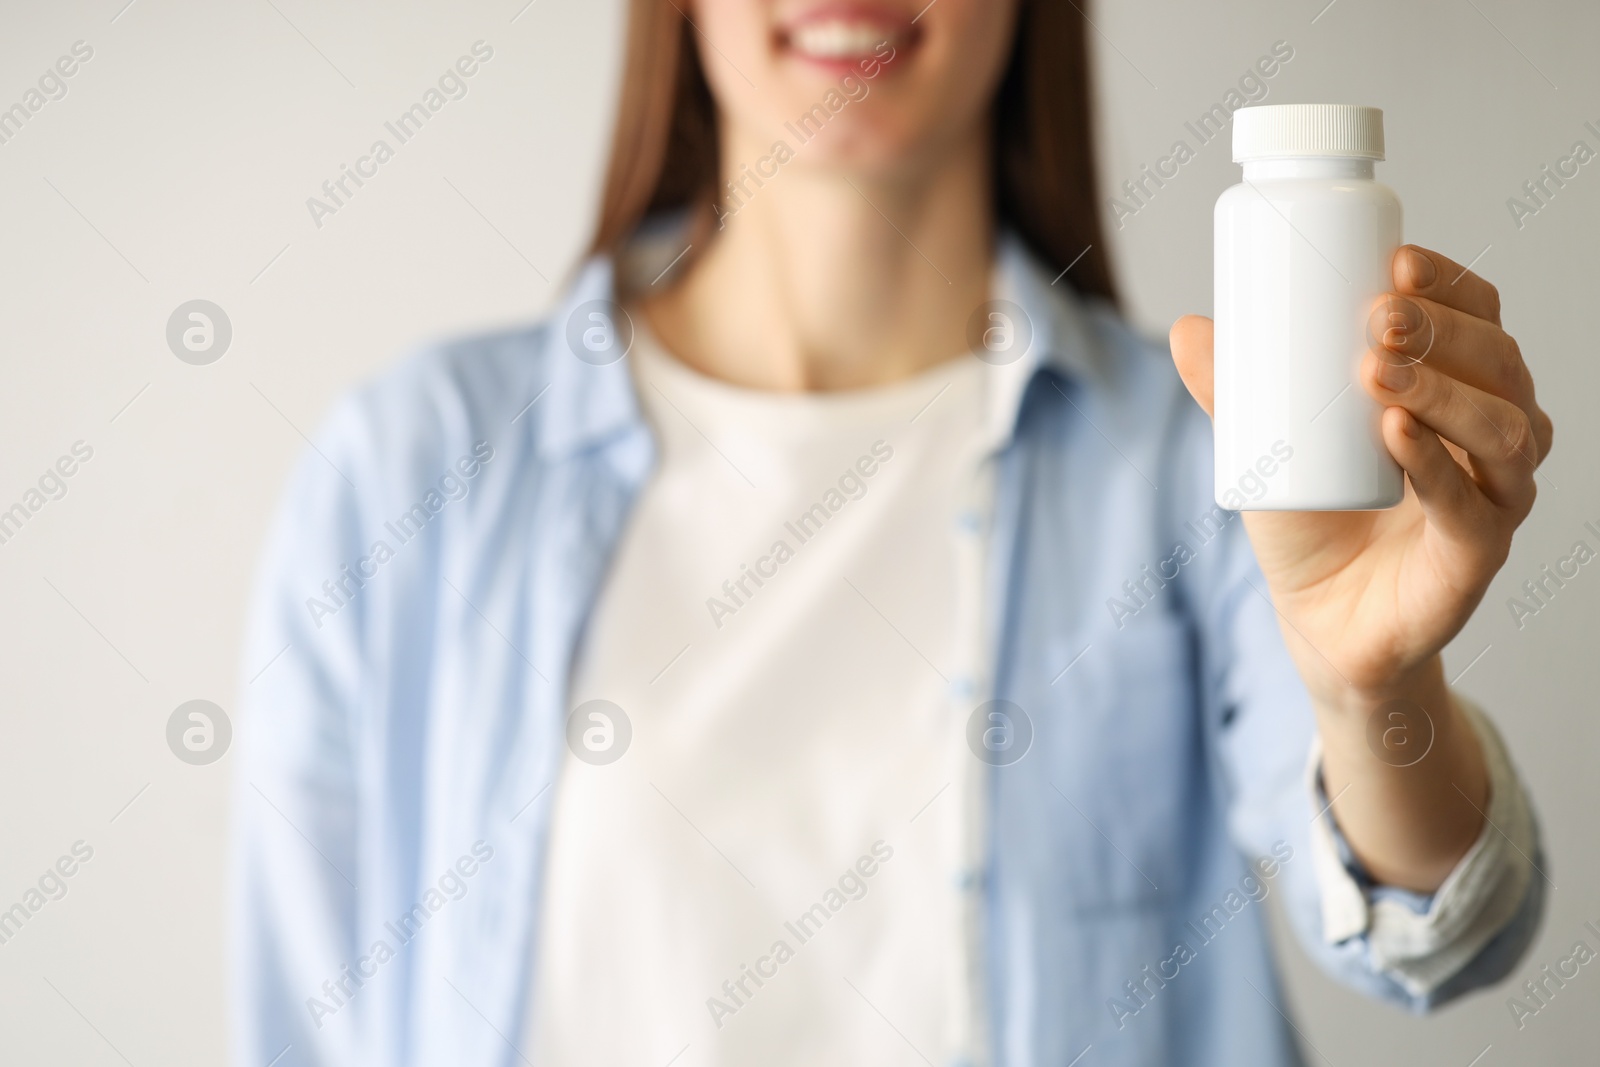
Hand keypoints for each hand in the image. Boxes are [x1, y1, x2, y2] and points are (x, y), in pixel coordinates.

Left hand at [1170, 245, 1552, 889]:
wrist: (1319, 620)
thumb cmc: (1311, 520)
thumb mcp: (1266, 444)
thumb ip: (1234, 390)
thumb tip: (1187, 327)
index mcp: (1458, 390)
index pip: (1477, 318)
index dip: (1449, 284)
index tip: (1393, 260)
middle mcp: (1492, 437)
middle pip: (1498, 364)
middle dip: (1441, 332)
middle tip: (1376, 319)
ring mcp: (1495, 496)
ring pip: (1501, 429)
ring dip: (1441, 391)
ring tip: (1374, 372)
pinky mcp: (1476, 555)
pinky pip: (1472, 506)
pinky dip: (1434, 467)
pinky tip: (1396, 435)